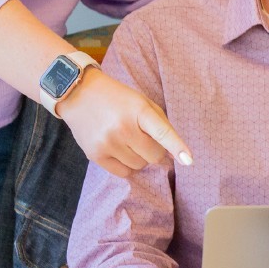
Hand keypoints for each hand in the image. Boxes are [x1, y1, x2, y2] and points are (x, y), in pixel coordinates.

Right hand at [58, 69, 193, 176]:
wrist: (79, 94)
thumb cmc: (116, 98)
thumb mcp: (141, 101)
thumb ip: (160, 124)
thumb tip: (175, 154)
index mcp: (138, 109)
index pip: (162, 132)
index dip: (177, 147)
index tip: (189, 161)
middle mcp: (122, 127)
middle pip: (153, 156)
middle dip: (154, 150)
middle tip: (143, 138)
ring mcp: (107, 143)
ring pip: (139, 166)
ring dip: (139, 157)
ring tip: (127, 140)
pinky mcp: (95, 155)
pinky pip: (123, 173)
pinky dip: (126, 165)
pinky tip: (118, 149)